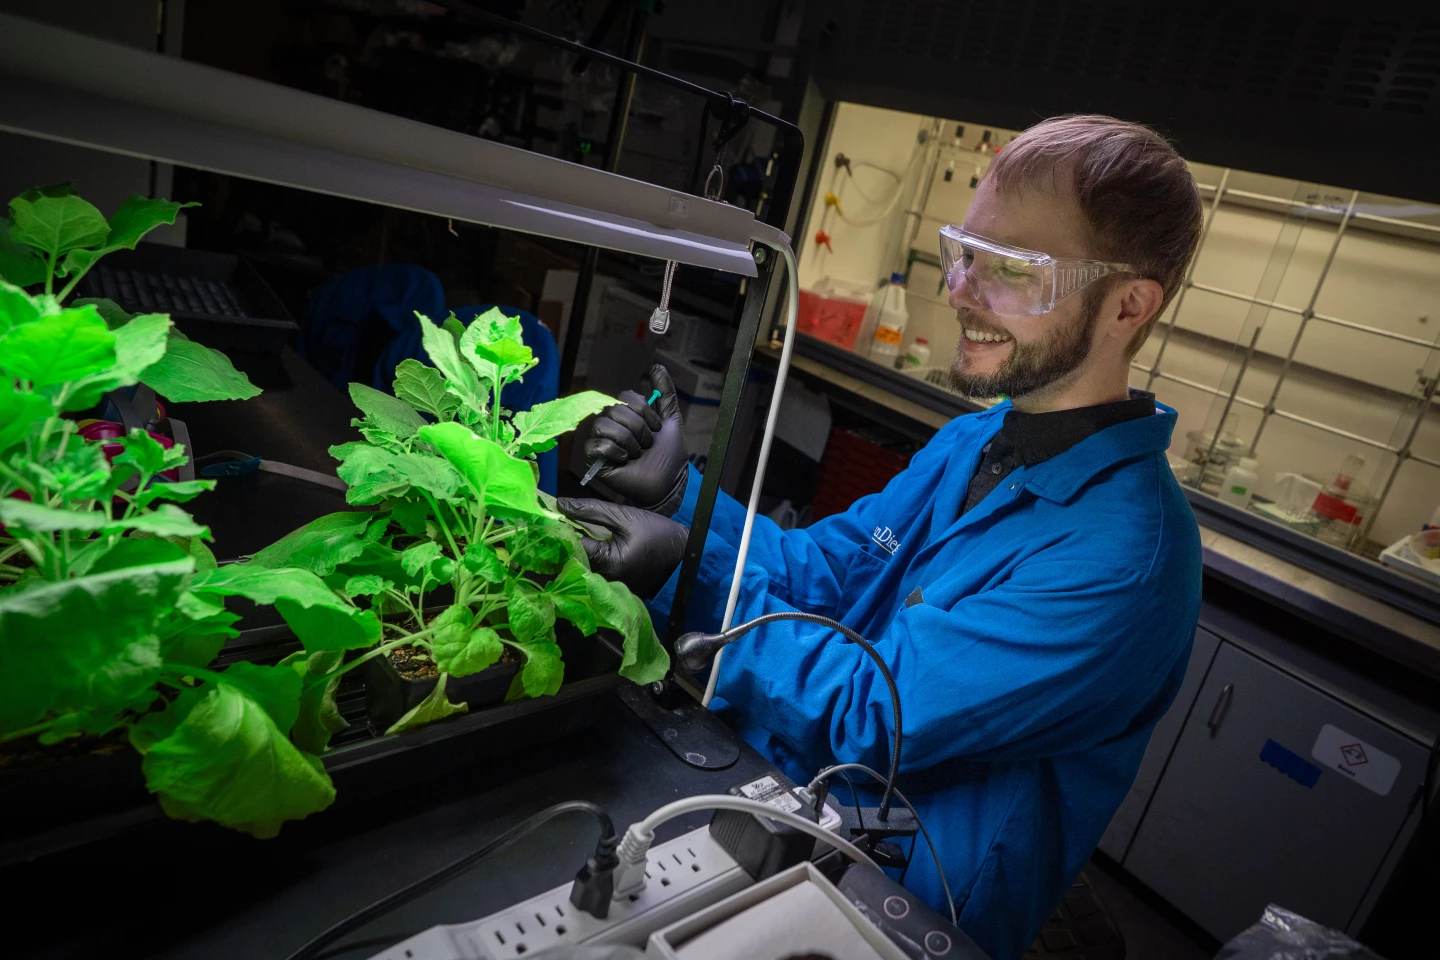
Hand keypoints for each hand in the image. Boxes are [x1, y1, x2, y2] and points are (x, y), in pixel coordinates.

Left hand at [557, 497, 687, 598]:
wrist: (685, 555)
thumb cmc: (658, 533)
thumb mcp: (625, 516)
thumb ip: (592, 510)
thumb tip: (560, 504)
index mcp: (610, 563)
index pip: (574, 545)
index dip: (562, 530)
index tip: (554, 515)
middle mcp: (607, 580)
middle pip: (575, 560)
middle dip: (568, 541)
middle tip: (563, 523)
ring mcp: (611, 588)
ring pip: (584, 567)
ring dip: (578, 550)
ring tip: (574, 532)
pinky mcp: (616, 589)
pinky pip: (595, 573)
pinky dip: (591, 559)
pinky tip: (590, 546)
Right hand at [584, 364, 688, 515]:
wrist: (669, 483)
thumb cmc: (670, 455)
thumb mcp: (672, 420)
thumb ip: (665, 394)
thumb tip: (658, 366)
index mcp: (627, 414)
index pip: (625, 396)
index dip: (643, 411)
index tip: (657, 428)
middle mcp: (612, 424)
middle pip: (614, 409)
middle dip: (638, 428)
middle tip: (647, 444)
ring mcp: (602, 440)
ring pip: (604, 425)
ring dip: (628, 441)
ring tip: (637, 453)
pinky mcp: (595, 459)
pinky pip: (596, 445)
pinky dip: (614, 452)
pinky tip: (624, 460)